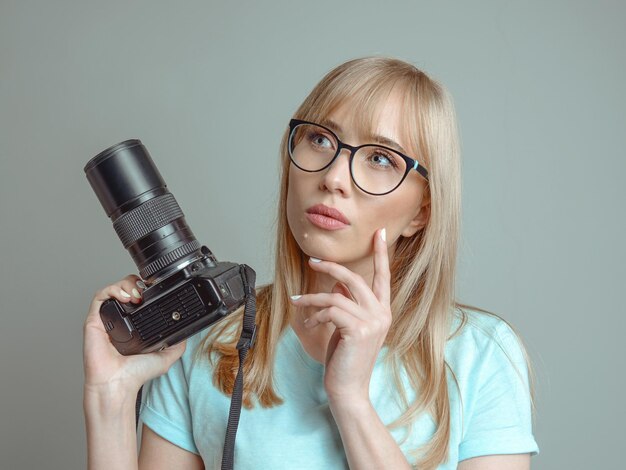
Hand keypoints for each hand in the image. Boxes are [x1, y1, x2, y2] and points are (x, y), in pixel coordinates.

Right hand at [83, 274, 186, 395]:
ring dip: (126, 284)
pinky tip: (126, 297)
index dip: (145, 288)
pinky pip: (100, 297)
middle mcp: (118, 320)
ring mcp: (105, 319)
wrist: (119, 384)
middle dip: (136, 282)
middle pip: (124, 288)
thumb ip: (177, 344)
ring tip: (137, 294)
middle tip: (146, 291)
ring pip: (113, 288)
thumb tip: (187, 334)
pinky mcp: (93, 320)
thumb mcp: (165, 356)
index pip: (137, 297)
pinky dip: (113, 290)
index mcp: (132, 324)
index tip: (155, 289)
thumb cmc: (135, 374)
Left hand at [289, 228, 390, 404]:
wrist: (348, 388)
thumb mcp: (348, 327)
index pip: (384, 276)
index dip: (380, 253)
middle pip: (355, 278)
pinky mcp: (358, 330)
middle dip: (331, 267)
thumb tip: (337, 285)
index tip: (378, 232)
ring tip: (298, 303)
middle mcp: (382, 314)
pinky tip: (308, 323)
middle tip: (312, 261)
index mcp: (382, 311)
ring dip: (312, 298)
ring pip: (336, 294)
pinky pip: (330, 310)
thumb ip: (348, 304)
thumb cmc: (345, 358)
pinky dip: (314, 314)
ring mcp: (372, 322)